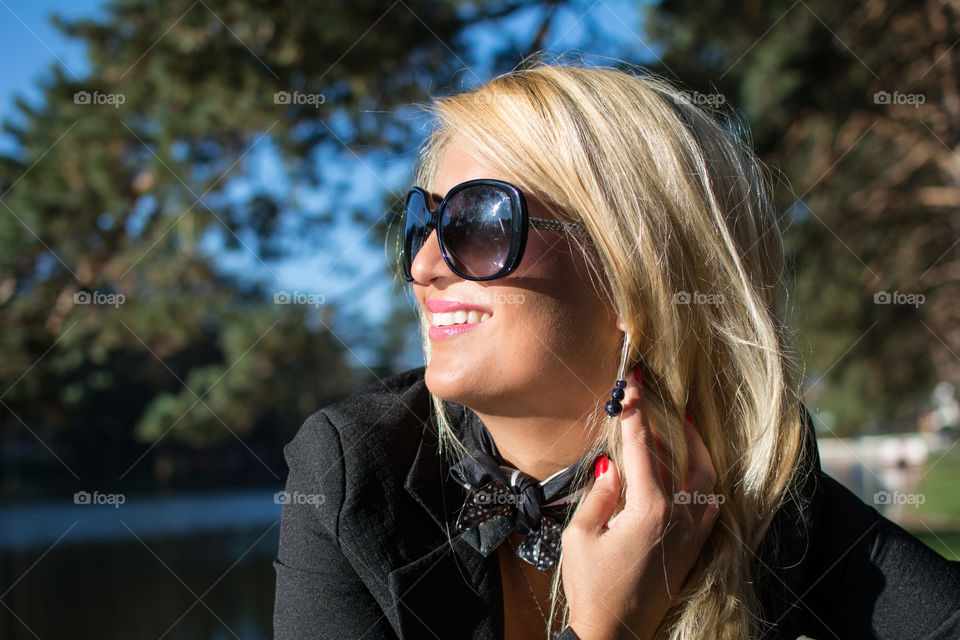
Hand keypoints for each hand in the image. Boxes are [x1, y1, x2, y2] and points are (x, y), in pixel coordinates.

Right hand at [560, 366, 719, 639]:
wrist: (615, 635)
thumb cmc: (592, 587)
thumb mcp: (580, 537)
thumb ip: (599, 496)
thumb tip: (612, 468)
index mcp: (649, 510)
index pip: (642, 448)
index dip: (635, 412)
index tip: (632, 383)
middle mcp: (679, 518)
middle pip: (679, 455)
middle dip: (667, 421)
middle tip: (658, 393)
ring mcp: (691, 533)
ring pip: (705, 477)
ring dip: (695, 446)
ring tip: (685, 421)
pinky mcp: (693, 547)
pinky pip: (708, 502)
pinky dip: (703, 477)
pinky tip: (693, 467)